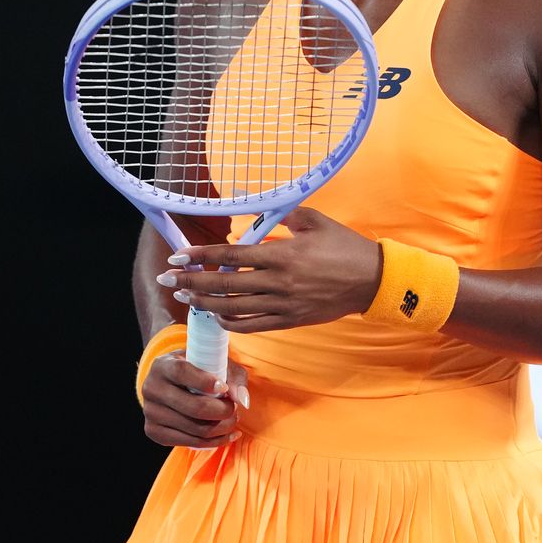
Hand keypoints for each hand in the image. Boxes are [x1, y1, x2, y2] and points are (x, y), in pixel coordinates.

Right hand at [141, 349, 248, 448]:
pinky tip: (228, 435)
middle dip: (223, 411)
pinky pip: (190, 443)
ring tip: (233, 419)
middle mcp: (151, 388)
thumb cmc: (200, 369)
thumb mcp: (216, 363)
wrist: (174, 383)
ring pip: (195, 428)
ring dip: (222, 427)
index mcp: (163, 365)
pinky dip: (214, 442)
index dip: (205, 382)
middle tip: (235, 408)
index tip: (224, 389)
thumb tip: (243, 401)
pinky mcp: (154, 432)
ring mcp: (150, 412)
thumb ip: (232, 377)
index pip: (182, 373)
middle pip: (193, 407)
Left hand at [155, 207, 380, 333]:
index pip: (231, 257)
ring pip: (234, 308)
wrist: (373, 280)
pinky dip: (230, 321)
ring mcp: (284, 305)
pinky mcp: (290, 320)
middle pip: (224, 285)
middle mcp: (279, 282)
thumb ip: (283, 217)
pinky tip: (217, 314)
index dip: (201, 257)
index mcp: (282, 255)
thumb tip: (254, 217)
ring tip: (186, 296)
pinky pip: (252, 325)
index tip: (179, 256)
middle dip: (191, 281)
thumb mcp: (315, 221)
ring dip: (205, 303)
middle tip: (168, 278)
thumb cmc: (345, 247)